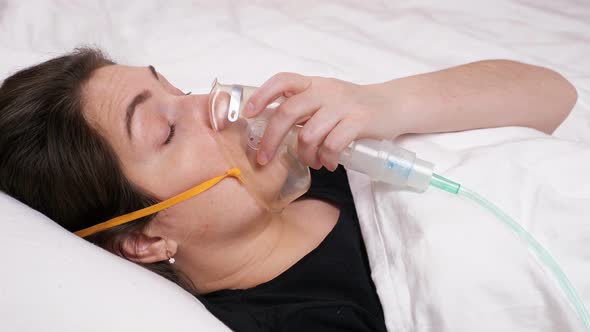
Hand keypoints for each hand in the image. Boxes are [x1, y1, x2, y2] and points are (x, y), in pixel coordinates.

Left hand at [244, 73, 407, 170]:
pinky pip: (332, 145)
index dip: (262, 95)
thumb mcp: (327, 99)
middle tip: (264, 159)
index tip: (248, 113)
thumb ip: (304, 109)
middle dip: (271, 139)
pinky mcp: (359, 121)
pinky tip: (329, 164)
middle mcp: (326, 92)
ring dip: (305, 156)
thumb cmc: (354, 108)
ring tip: (313, 163)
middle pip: (288, 112)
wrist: (394, 105)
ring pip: (308, 134)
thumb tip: (272, 132)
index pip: (283, 81)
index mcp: (314, 84)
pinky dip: (326, 159)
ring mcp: (342, 106)